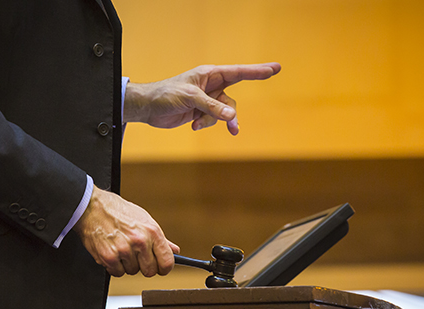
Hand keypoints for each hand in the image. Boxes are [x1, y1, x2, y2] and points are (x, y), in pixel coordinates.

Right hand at [73, 186, 179, 276]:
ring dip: (127, 264)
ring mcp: (124, 250)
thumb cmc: (117, 211)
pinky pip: (117, 272)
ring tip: (120, 248)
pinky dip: (114, 266)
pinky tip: (112, 252)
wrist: (91, 207)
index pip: (167, 262)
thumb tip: (174, 251)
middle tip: (136, 256)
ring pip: (132, 272)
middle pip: (150, 271)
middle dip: (144, 266)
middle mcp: (140, 241)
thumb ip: (160, 238)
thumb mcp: (144, 219)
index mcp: (152, 231)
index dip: (164, 268)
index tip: (160, 268)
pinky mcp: (109, 257)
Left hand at [124, 62, 280, 134]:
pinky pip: (213, 120)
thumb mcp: (190, 98)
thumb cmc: (166, 94)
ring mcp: (207, 100)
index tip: (274, 68)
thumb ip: (212, 107)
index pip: (238, 72)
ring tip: (198, 124)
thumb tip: (232, 117)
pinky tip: (192, 125)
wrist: (148, 108)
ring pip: (223, 113)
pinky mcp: (201, 112)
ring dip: (214, 121)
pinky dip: (204, 123)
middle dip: (233, 110)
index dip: (257, 71)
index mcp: (209, 74)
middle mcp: (210, 86)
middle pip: (231, 98)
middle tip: (235, 122)